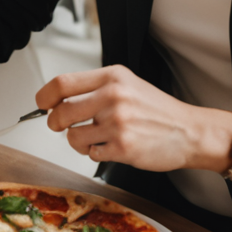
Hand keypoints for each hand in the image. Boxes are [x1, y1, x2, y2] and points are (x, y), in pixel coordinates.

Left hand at [36, 65, 231, 173]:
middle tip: (60, 125)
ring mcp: (118, 124)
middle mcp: (113, 97)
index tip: (41, 104)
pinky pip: (91, 154)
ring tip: (92, 138)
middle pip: (61, 112)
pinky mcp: (123, 148)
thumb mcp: (126, 83)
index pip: (62, 83)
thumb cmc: (156, 109)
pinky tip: (111, 146)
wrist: (190, 132)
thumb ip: (94, 87)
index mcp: (111, 77)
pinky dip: (96, 153)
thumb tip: (57, 99)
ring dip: (77, 141)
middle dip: (55, 122)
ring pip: (73, 137)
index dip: (44, 96)